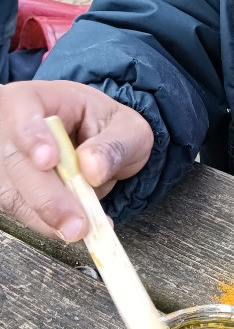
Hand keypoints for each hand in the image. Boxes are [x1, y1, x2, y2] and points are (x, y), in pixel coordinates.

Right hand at [0, 81, 153, 241]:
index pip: (22, 114)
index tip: (49, 160)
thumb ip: (115, 145)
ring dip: (47, 216)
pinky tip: (71, 226)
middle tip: (75, 223)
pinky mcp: (7, 189)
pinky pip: (20, 211)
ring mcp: (3, 161)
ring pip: (13, 193)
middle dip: (46, 196)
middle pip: (14, 161)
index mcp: (33, 99)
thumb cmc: (104, 126)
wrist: (95, 140)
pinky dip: (47, 223)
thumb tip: (93, 170)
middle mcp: (8, 128)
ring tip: (81, 229)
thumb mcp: (126, 127)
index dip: (32, 138)